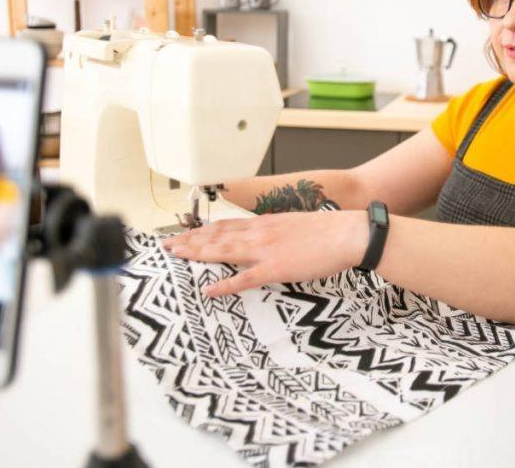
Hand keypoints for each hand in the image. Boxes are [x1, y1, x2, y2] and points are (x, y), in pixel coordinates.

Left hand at [162, 211, 368, 297]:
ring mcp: (265, 251)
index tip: (186, 232)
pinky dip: (224, 285)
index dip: (203, 230)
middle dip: (190, 240)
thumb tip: (265, 237)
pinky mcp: (275, 269)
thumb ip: (276, 232)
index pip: (226, 226)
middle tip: (167, 244)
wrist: (347, 234)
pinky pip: (243, 279)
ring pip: (223, 252)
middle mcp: (259, 233)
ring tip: (176, 256)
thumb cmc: (327, 232)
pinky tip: (208, 290)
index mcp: (265, 224)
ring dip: (197, 254)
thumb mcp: (295, 225)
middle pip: (217, 236)